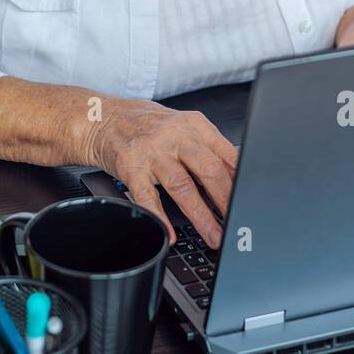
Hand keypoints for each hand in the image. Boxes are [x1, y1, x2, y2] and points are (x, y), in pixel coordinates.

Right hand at [85, 98, 237, 247]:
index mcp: (194, 125)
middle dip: (226, 201)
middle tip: (237, 223)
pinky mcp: (131, 167)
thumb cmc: (146, 124)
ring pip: (182, 186)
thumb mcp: (182, 126)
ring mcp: (152, 152)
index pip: (227, 154)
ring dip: (201, 216)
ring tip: (214, 236)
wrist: (101, 117)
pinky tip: (169, 233)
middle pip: (209, 170)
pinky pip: (147, 197)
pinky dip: (160, 218)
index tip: (251, 202)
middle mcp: (175, 136)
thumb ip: (208, 148)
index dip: (242, 181)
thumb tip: (237, 179)